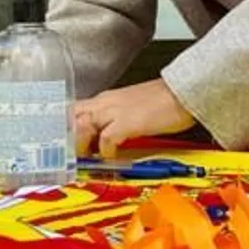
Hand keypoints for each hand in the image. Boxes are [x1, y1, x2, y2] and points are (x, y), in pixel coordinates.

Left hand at [74, 79, 196, 158]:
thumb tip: (104, 139)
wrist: (184, 92)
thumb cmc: (163, 102)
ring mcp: (116, 110)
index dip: (64, 128)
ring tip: (90, 156)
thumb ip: (114, 120)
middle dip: (67, 135)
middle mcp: (106, 103)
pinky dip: (106, 151)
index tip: (64, 145)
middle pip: (70, 115)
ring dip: (82, 143)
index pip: (73, 110)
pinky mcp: (129, 121)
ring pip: (82, 124)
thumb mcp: (131, 108)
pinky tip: (113, 156)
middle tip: (74, 153)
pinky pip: (107, 139)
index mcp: (106, 99)